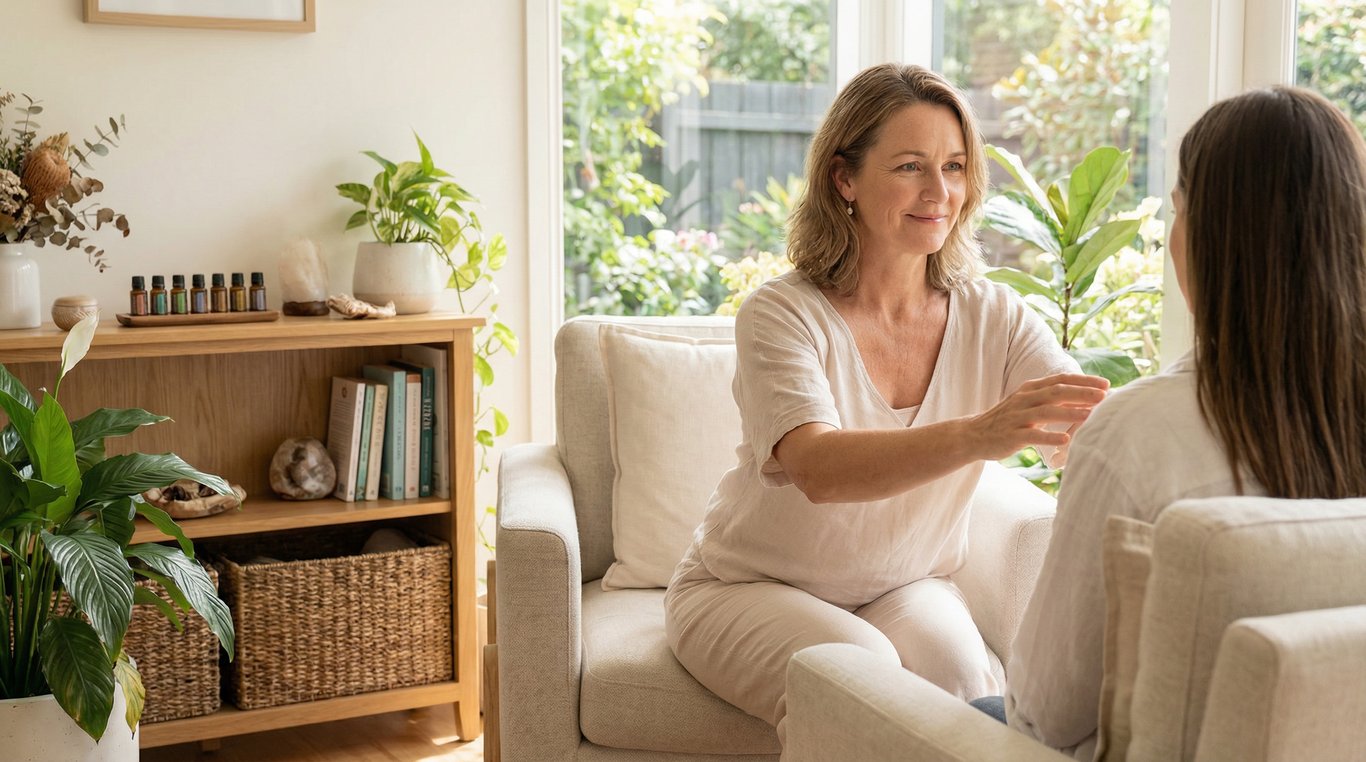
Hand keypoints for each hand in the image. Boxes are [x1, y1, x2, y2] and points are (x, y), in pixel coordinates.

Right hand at [969, 374, 1108, 460]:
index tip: (1106, 384)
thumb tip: (1084, 398)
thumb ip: (1052, 400)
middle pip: (1056, 392)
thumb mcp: (1028, 404)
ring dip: (1070, 412)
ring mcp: (1016, 417)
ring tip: (1091, 415)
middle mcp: (1024, 399)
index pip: (1060, 379)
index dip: (1084, 381)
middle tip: (1105, 396)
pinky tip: (1065, 440)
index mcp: (1030, 389)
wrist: (973, 435)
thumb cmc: (1008, 420)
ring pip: (1046, 411)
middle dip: (1082, 393)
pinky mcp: (1011, 435)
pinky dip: (1048, 436)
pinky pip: (1031, 435)